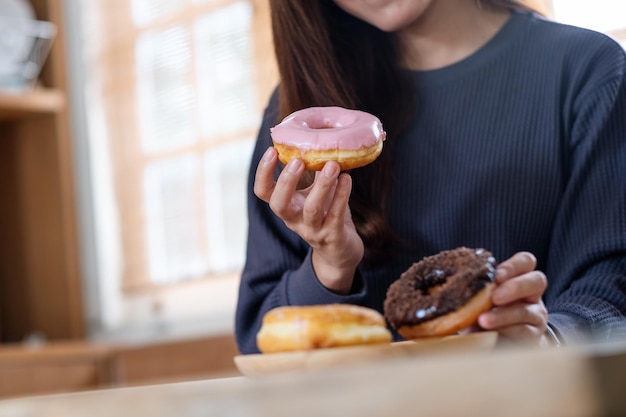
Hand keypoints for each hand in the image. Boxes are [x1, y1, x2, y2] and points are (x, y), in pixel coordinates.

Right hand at [253, 147, 363, 292]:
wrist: (339, 252)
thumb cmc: (325, 214)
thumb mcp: (313, 193)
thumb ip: (313, 172)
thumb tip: (318, 138)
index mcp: (286, 207)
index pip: (263, 192)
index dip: (263, 173)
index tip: (271, 150)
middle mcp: (294, 220)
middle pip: (279, 205)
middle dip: (287, 182)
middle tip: (298, 160)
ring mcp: (312, 231)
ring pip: (312, 210)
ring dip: (321, 186)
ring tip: (332, 165)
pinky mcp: (333, 237)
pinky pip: (336, 216)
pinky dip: (342, 196)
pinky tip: (347, 179)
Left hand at [477, 252, 549, 345]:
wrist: (491, 341)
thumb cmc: (481, 310)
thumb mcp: (477, 295)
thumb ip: (474, 284)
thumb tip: (452, 275)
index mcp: (519, 276)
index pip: (525, 261)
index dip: (513, 266)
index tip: (496, 275)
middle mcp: (531, 293)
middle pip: (537, 281)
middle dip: (514, 287)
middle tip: (494, 296)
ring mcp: (535, 315)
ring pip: (527, 311)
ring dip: (503, 315)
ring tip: (483, 320)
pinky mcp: (533, 336)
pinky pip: (524, 333)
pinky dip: (506, 332)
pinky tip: (490, 334)